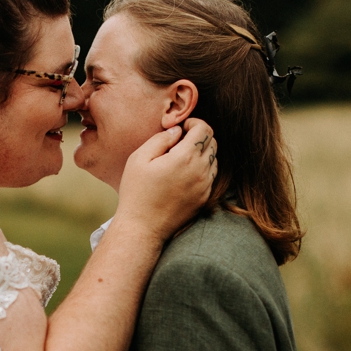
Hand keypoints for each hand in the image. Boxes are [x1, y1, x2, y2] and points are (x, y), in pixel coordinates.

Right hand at [115, 119, 217, 242]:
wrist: (143, 227)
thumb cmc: (136, 192)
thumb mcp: (139, 159)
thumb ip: (160, 139)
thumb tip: (177, 131)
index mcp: (185, 157)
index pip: (204, 129)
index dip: (193, 123)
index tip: (181, 128)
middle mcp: (200, 171)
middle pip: (213, 142)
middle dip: (199, 136)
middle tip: (180, 141)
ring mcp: (205, 186)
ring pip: (214, 159)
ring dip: (202, 152)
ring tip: (181, 158)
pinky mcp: (204, 198)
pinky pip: (211, 176)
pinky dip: (202, 168)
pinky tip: (184, 174)